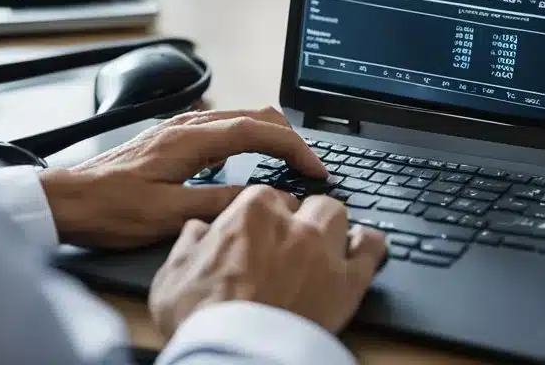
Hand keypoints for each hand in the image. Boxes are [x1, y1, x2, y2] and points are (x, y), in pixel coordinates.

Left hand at [39, 107, 325, 248]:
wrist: (64, 200)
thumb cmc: (109, 208)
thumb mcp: (168, 214)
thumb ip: (219, 203)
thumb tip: (263, 198)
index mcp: (192, 139)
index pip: (259, 131)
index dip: (294, 148)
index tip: (316, 169)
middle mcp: (189, 124)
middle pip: (256, 115)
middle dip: (290, 137)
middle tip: (310, 166)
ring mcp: (180, 127)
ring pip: (241, 117)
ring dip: (271, 136)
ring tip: (289, 163)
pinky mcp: (172, 137)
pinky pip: (224, 125)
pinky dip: (249, 137)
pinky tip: (250, 160)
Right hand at [149, 188, 386, 336]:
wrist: (233, 353)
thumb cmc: (200, 318)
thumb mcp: (172, 276)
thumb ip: (189, 245)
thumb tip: (196, 230)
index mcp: (251, 212)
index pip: (266, 196)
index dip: (264, 218)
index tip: (261, 234)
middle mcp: (293, 223)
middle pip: (307, 203)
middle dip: (301, 219)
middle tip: (290, 245)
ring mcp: (324, 250)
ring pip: (338, 216)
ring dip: (331, 228)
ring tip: (322, 248)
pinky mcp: (348, 281)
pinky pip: (372, 248)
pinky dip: (368, 247)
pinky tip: (361, 252)